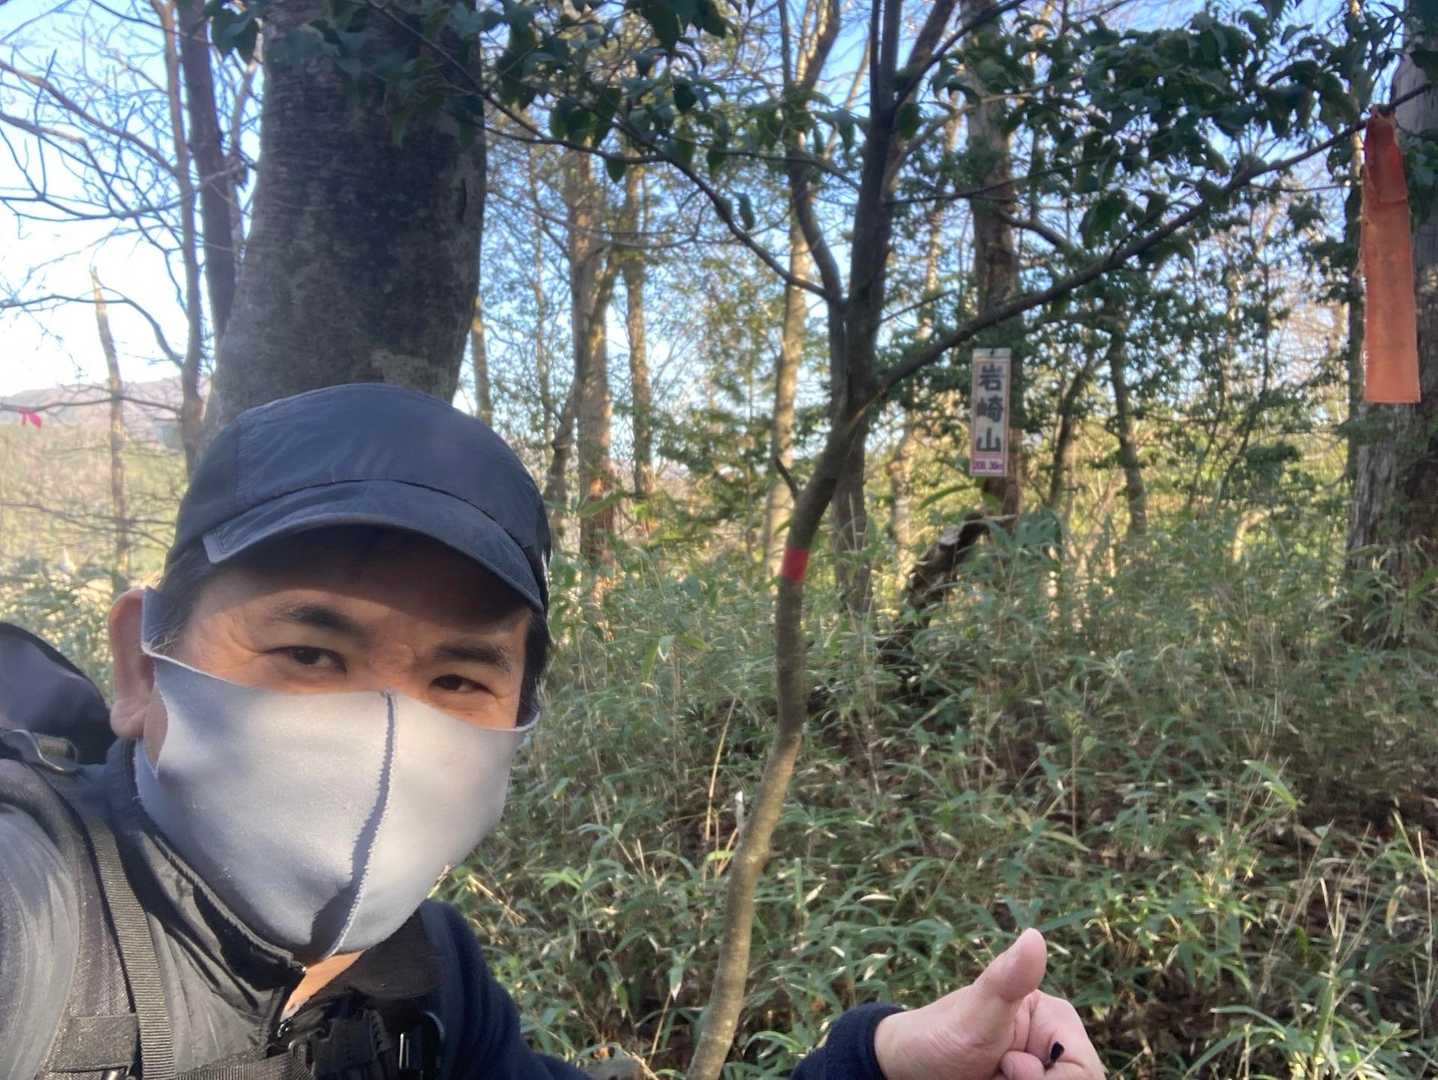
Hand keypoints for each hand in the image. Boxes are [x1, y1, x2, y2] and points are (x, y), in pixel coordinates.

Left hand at [872, 929, 1104, 1079]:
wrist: (909, 1068)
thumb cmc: (938, 1034)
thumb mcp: (975, 1013)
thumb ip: (1008, 979)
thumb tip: (1034, 936)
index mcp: (1057, 1020)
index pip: (1084, 1070)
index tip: (1008, 1067)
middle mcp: (1056, 1047)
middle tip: (995, 1074)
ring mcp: (1042, 1071)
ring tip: (990, 1078)